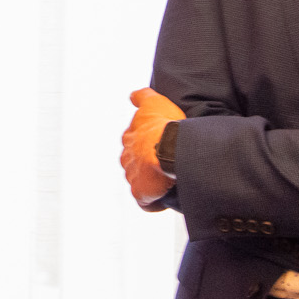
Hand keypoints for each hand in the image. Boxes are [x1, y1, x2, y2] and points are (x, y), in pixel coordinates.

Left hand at [119, 88, 183, 206]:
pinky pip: (146, 201)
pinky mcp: (140, 194)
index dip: (146, 143)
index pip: (134, 141)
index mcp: (130, 138)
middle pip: (135, 162)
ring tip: (169, 181)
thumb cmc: (164, 126)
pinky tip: (165, 198)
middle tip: (165, 163)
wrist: (171, 150)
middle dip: (147, 164)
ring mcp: (133, 177)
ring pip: (140, 181)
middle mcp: (127, 157)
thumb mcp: (154, 102)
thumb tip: (132, 96)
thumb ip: (142, 97)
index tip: (159, 144)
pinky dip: (154, 201)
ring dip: (152, 182)